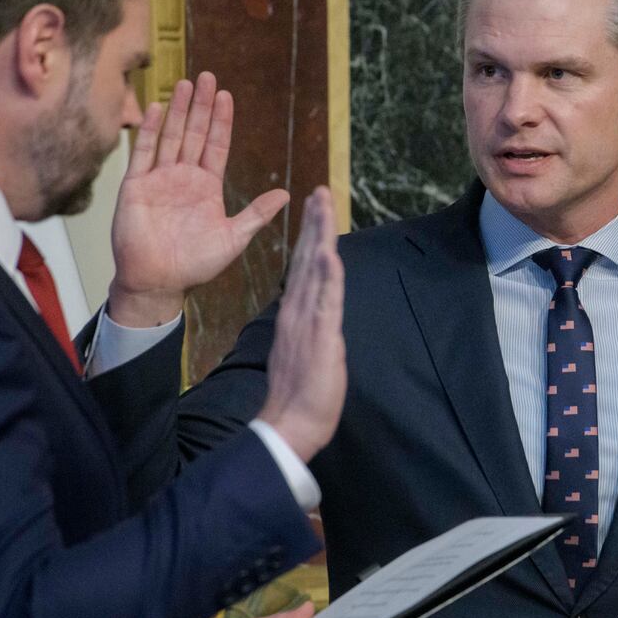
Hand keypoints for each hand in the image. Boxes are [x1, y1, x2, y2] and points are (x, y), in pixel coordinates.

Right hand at [108, 73, 290, 326]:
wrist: (159, 282)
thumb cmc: (195, 264)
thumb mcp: (234, 237)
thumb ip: (257, 214)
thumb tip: (286, 194)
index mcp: (207, 187)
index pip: (217, 145)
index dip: (222, 121)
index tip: (227, 96)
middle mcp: (184, 178)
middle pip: (195, 133)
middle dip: (202, 106)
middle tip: (208, 76)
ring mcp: (159, 179)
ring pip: (171, 136)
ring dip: (179, 111)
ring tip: (185, 83)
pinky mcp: (136, 186)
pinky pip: (143, 153)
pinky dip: (150, 131)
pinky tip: (158, 109)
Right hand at [256, 187, 345, 461]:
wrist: (290, 426)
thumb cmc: (300, 397)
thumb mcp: (307, 354)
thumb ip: (310, 331)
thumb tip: (318, 319)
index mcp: (295, 316)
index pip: (303, 268)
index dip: (309, 237)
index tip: (314, 210)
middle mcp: (297, 311)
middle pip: (306, 258)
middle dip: (314, 224)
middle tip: (319, 192)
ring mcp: (307, 320)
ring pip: (315, 269)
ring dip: (320, 235)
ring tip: (322, 204)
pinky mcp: (320, 335)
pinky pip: (325, 299)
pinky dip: (327, 274)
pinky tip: (327, 251)